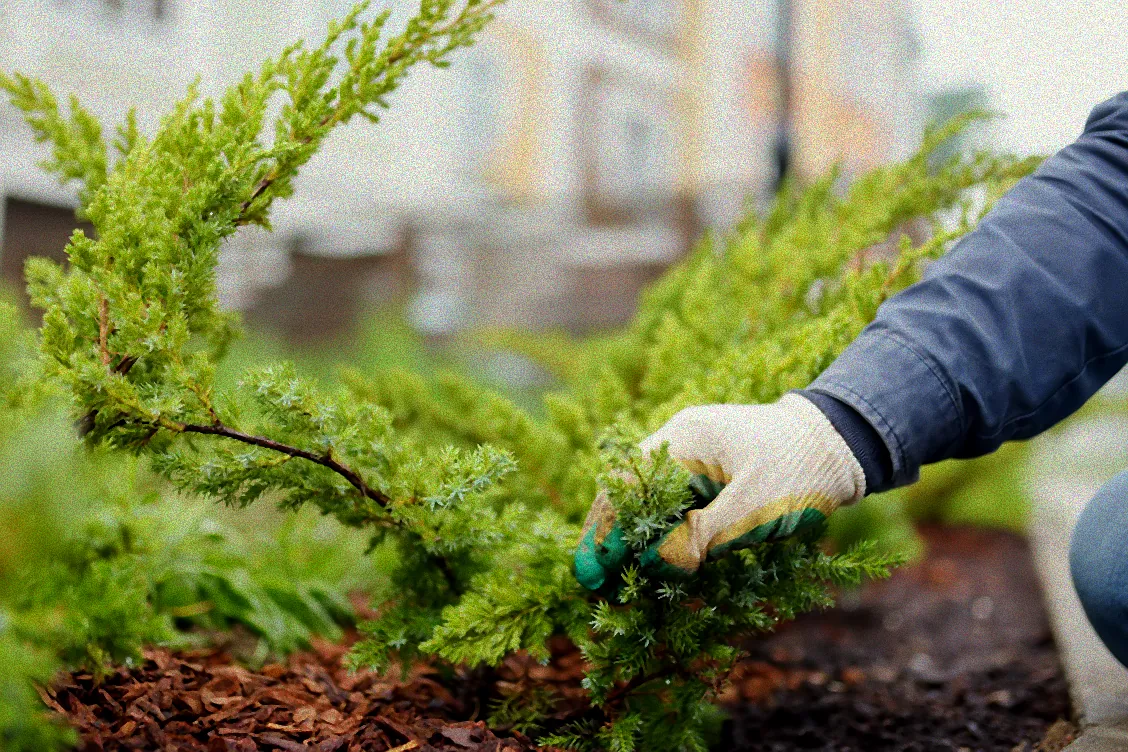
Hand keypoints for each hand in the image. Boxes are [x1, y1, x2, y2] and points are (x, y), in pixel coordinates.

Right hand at [573, 393, 864, 589]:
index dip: (605, 527)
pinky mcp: (708, 469)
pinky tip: (654, 558)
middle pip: (628, 489)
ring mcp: (692, 452)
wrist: (843, 443)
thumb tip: (655, 565)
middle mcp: (679, 440)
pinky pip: (671, 499)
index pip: (626, 483)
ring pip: (647, 496)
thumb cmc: (802, 470)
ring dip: (633, 534)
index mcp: (684, 438)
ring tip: (617, 575)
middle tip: (596, 579)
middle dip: (610, 533)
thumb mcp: (753, 508)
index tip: (593, 568)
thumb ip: (702, 536)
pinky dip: (659, 528)